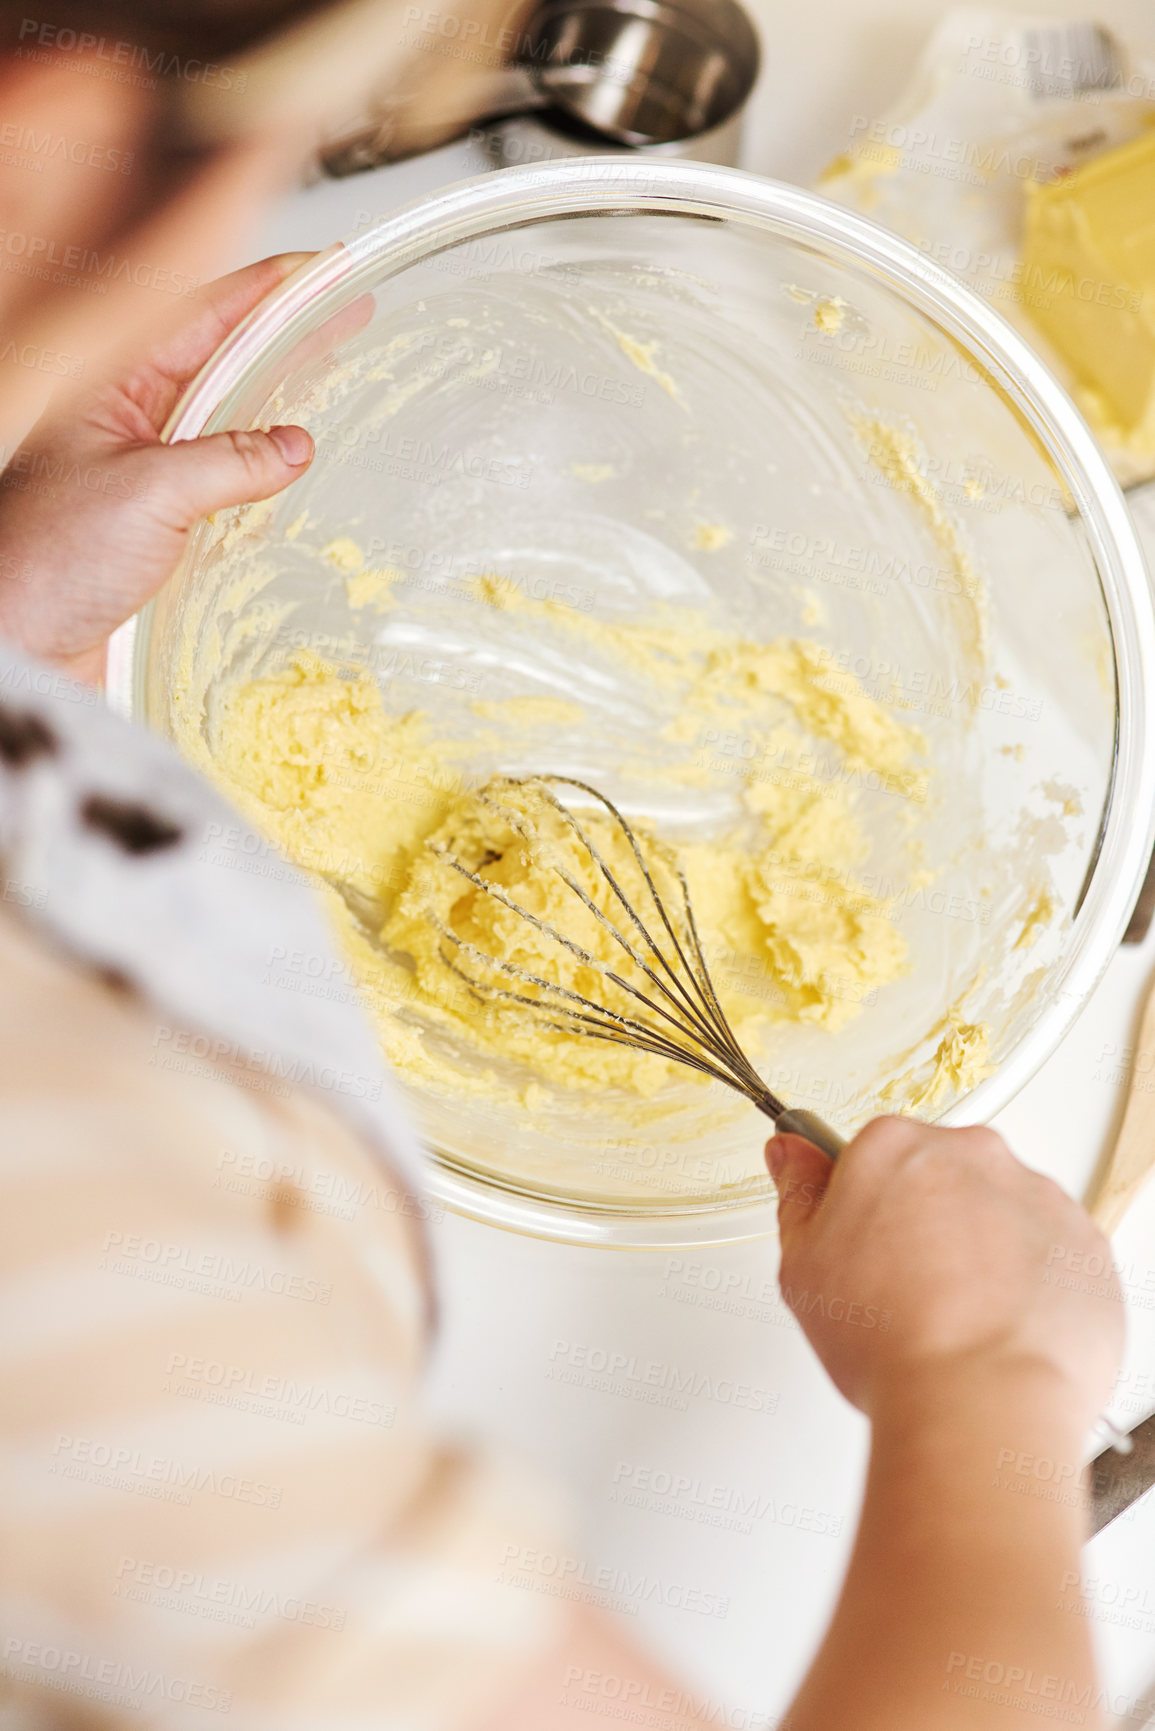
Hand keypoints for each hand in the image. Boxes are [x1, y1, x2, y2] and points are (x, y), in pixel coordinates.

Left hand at [0, 253, 320, 685]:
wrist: (20, 647)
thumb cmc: (48, 562)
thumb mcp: (148, 494)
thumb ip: (230, 461)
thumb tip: (296, 444)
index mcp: (109, 389)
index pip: (200, 316)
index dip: (266, 290)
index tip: (324, 270)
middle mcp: (128, 424)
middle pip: (220, 362)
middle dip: (285, 337)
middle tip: (349, 314)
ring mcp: (144, 477)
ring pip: (226, 423)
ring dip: (279, 403)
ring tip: (335, 378)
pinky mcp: (158, 530)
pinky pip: (223, 488)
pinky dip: (264, 477)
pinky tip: (296, 473)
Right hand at [768, 1117, 1123, 1434]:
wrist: (982, 1403)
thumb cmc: (892, 1341)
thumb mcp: (803, 1266)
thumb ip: (799, 1195)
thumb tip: (792, 1155)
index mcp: (894, 1147)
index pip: (873, 1155)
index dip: (864, 1208)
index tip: (864, 1244)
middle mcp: (970, 1155)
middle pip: (940, 1176)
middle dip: (925, 1223)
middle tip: (906, 1292)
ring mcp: (1035, 1197)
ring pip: (999, 1212)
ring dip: (982, 1251)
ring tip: (958, 1320)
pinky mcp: (1085, 1244)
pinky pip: (1052, 1252)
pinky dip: (1031, 1282)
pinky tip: (1001, 1329)